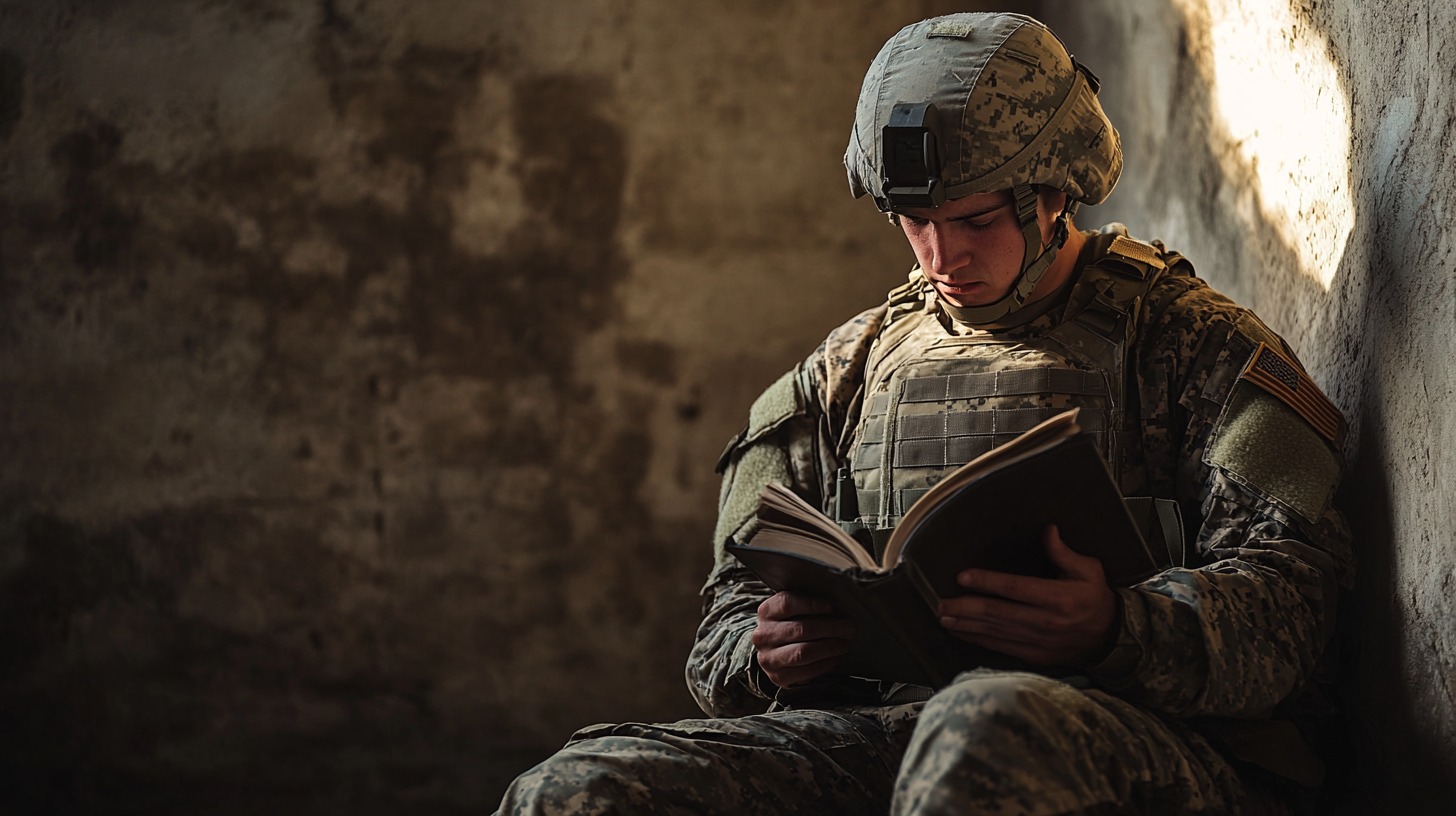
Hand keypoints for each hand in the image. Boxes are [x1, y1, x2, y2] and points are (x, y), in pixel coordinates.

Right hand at [751, 591, 855, 687]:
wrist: (776, 654)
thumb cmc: (792, 625)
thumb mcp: (794, 610)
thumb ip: (809, 604)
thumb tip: (838, 604)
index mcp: (765, 612)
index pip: (787, 603)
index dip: (812, 604)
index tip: (832, 607)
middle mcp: (762, 635)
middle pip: (800, 629)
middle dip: (830, 628)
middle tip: (850, 627)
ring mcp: (768, 658)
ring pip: (804, 652)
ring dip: (830, 647)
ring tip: (846, 643)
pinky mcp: (778, 677)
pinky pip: (807, 671)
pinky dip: (827, 663)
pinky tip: (837, 657)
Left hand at [937, 525, 1117, 666]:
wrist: (1110, 638)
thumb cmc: (1095, 598)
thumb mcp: (1088, 570)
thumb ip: (1063, 552)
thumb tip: (1048, 531)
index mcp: (1058, 598)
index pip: (1015, 588)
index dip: (987, 582)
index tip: (963, 577)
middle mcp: (1045, 622)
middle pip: (998, 614)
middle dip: (966, 608)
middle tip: (942, 603)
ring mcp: (1038, 642)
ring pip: (995, 632)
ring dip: (967, 625)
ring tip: (944, 618)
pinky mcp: (1034, 656)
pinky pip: (1001, 647)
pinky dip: (979, 640)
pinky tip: (963, 633)